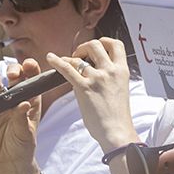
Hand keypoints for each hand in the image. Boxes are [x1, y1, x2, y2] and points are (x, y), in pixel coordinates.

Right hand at [0, 59, 43, 173]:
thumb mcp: (25, 133)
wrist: (9, 161)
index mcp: (30, 101)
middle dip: (12, 71)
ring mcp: (0, 104)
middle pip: (14, 78)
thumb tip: (23, 104)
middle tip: (11, 75)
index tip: (29, 65)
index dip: (31, 69)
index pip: (32, 80)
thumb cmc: (23, 146)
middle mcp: (15, 99)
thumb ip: (22, 118)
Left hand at [43, 38, 136, 155]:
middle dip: (85, 47)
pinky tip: (50, 58)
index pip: (116, 45)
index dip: (105, 41)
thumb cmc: (118, 116)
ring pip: (79, 57)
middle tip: (79, 55)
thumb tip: (96, 72)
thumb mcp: (120, 90)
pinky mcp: (84, 88)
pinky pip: (67, 69)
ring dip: (71, 57)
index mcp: (122, 71)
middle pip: (96, 45)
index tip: (98, 46)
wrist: (117, 132)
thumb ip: (111, 78)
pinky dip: (57, 61)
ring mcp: (97, 78)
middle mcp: (110, 71)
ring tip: (66, 62)